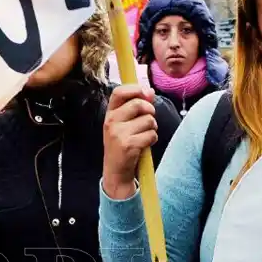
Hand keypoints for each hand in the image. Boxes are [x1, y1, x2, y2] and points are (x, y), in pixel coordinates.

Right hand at [103, 84, 158, 199]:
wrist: (116, 172)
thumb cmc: (123, 145)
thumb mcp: (124, 124)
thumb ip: (136, 106)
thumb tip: (149, 91)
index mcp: (109, 114)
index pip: (119, 92)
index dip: (135, 89)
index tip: (146, 93)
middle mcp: (111, 122)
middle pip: (138, 104)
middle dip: (150, 111)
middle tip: (148, 121)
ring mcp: (118, 134)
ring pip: (148, 120)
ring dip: (153, 128)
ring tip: (144, 136)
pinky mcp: (128, 145)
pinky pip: (151, 134)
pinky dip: (153, 139)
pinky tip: (145, 145)